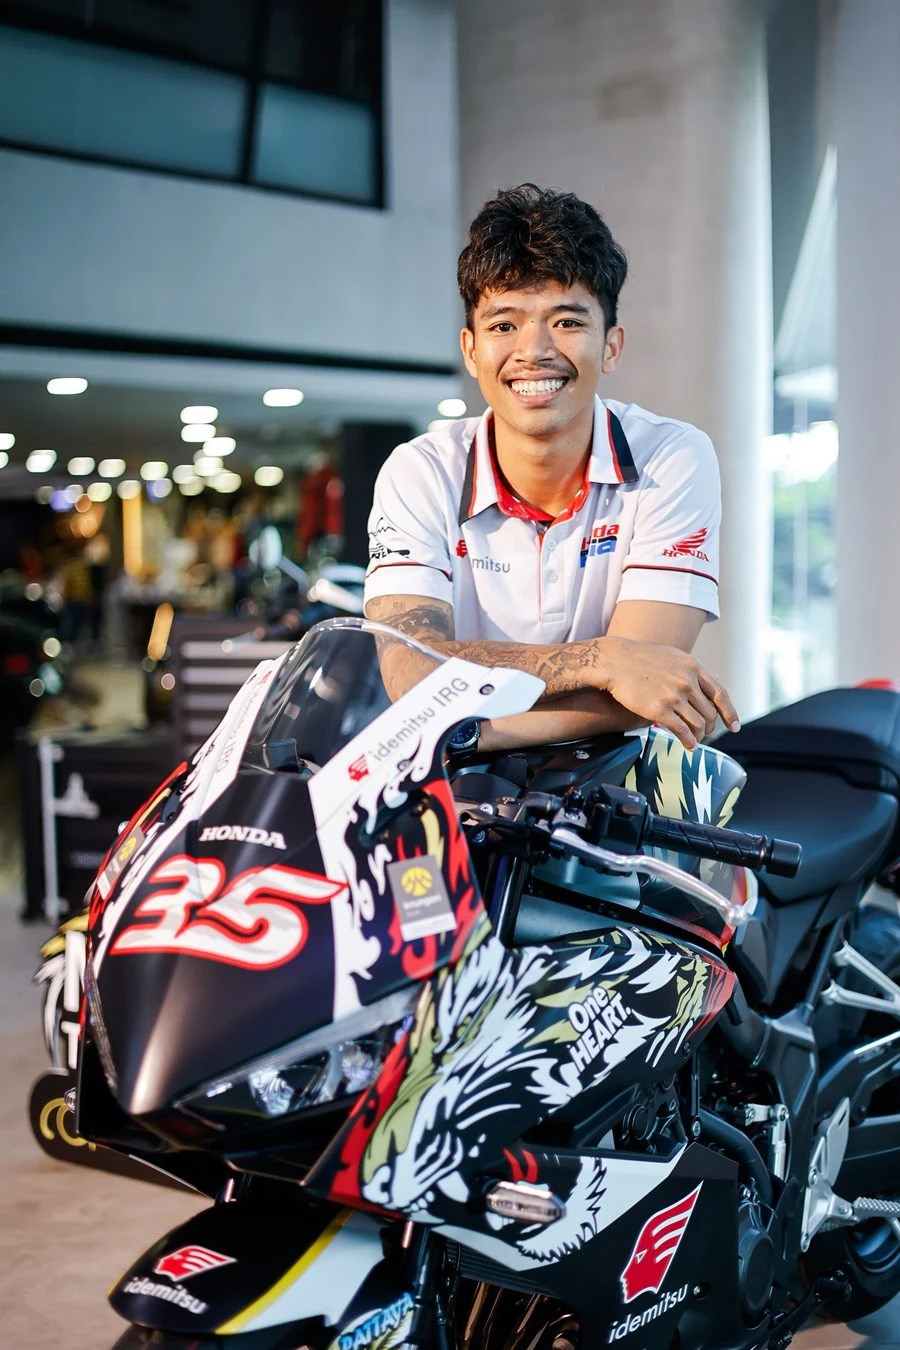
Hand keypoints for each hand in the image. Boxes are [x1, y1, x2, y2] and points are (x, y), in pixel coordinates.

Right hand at [597, 636, 739, 748]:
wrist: (615, 661)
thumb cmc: (641, 659)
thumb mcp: (673, 656)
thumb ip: (691, 670)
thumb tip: (710, 680)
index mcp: (694, 668)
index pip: (720, 694)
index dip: (730, 713)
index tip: (734, 726)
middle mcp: (687, 682)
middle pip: (710, 713)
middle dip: (711, 727)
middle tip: (706, 734)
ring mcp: (674, 696)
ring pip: (699, 724)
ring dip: (700, 736)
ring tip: (695, 740)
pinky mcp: (659, 710)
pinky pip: (682, 731)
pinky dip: (689, 741)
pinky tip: (688, 746)